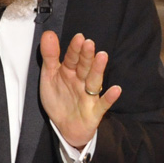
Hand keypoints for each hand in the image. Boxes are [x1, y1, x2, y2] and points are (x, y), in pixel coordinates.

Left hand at [40, 31, 121, 148]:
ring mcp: (89, 96)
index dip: (75, 49)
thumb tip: (48, 34)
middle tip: (88, 43)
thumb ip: (49, 56)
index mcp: (70, 72)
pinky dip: (109, 98)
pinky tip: (116, 90)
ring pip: (94, 81)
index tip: (78, 38)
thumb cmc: (60, 101)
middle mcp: (81, 82)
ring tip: (102, 57)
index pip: (72, 58)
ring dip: (98, 70)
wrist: (65, 128)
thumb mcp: (49, 77)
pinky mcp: (94, 112)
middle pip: (84, 67)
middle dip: (86, 56)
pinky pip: (102, 105)